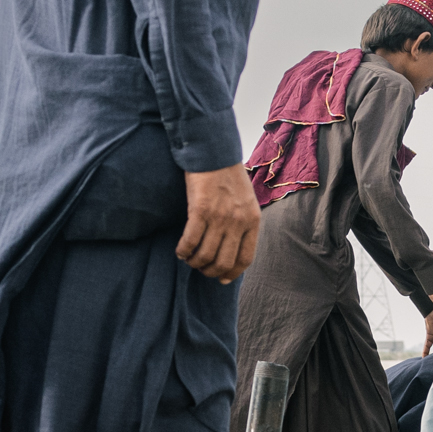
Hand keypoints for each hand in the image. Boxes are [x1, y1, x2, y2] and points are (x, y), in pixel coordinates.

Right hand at [179, 165, 259, 283]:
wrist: (214, 153)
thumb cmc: (228, 176)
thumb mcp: (246, 201)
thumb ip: (243, 223)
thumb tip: (232, 247)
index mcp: (252, 221)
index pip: (245, 258)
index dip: (232, 273)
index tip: (222, 279)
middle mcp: (238, 221)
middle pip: (224, 261)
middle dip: (210, 271)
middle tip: (201, 269)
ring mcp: (220, 217)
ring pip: (205, 254)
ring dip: (194, 262)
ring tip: (189, 259)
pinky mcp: (200, 210)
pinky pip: (190, 241)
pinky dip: (183, 251)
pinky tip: (180, 251)